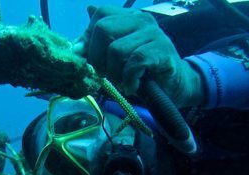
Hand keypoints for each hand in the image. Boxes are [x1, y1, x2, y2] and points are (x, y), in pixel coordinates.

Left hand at [74, 6, 204, 106]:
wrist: (173, 86)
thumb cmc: (140, 71)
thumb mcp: (114, 58)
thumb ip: (96, 46)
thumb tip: (75, 46)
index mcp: (128, 17)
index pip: (99, 15)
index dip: (89, 39)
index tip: (91, 60)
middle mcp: (141, 19)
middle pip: (103, 29)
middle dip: (98, 58)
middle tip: (106, 74)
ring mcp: (154, 33)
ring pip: (116, 49)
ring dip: (115, 73)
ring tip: (122, 81)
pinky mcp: (162, 50)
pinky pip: (135, 62)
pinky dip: (129, 79)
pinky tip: (132, 86)